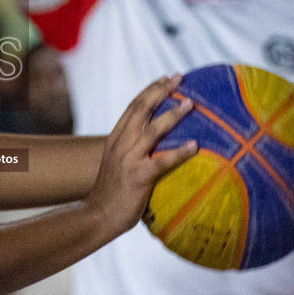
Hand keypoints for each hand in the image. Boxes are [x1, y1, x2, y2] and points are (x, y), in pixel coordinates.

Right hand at [87, 75, 195, 239]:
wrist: (97, 216)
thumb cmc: (111, 193)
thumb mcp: (117, 164)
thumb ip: (131, 150)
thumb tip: (154, 143)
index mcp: (115, 139)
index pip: (133, 107)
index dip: (150, 90)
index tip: (166, 79)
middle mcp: (120, 144)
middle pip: (141, 109)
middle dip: (161, 91)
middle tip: (180, 78)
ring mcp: (128, 160)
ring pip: (152, 130)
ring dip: (173, 115)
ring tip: (191, 104)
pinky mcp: (138, 177)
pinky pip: (162, 161)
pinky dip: (180, 152)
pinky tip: (195, 145)